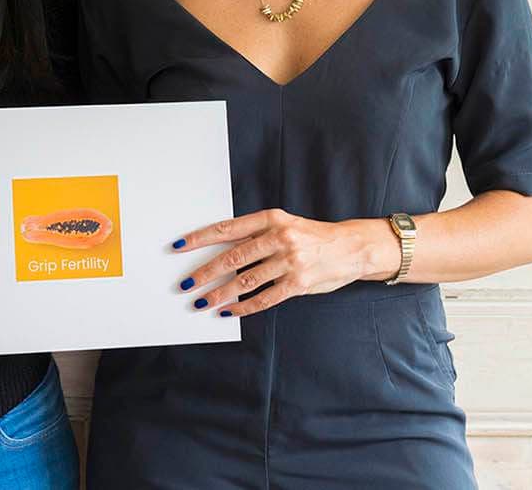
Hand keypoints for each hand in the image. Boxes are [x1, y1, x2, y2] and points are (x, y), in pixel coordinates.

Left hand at [173, 208, 381, 317]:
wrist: (352, 248)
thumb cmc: (313, 237)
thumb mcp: (286, 225)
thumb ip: (257, 236)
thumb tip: (222, 250)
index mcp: (272, 219)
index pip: (228, 228)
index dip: (201, 238)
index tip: (179, 246)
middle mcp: (280, 238)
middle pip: (232, 257)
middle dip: (205, 272)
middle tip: (187, 284)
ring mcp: (290, 261)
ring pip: (245, 281)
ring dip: (220, 294)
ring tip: (203, 302)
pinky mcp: (298, 283)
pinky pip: (265, 298)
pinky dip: (244, 307)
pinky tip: (229, 312)